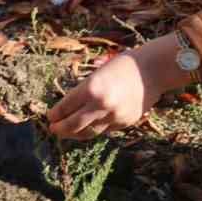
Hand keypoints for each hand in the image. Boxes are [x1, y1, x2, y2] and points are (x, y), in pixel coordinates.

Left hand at [47, 34, 184, 138]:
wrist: (152, 70)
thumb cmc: (122, 65)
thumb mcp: (97, 74)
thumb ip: (84, 92)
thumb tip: (68, 109)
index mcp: (91, 89)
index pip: (66, 107)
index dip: (56, 114)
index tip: (49, 117)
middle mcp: (101, 105)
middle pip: (74, 124)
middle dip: (61, 129)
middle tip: (53, 129)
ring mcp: (115, 116)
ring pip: (90, 132)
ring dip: (76, 134)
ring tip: (67, 133)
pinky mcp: (126, 123)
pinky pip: (105, 130)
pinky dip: (94, 129)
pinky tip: (88, 128)